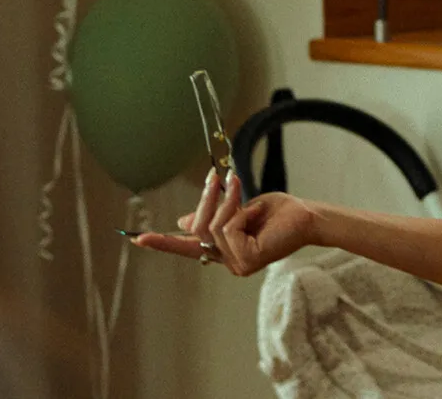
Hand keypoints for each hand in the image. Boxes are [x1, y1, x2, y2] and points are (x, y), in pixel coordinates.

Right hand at [133, 169, 320, 276]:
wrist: (306, 216)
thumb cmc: (279, 212)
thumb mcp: (239, 209)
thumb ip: (213, 217)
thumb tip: (183, 221)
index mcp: (224, 249)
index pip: (187, 246)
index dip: (163, 241)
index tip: (135, 238)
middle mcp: (228, 261)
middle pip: (197, 230)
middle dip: (205, 200)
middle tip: (215, 177)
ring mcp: (237, 264)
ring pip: (212, 226)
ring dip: (226, 200)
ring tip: (238, 184)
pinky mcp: (246, 260)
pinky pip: (227, 228)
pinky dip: (237, 211)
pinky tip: (254, 210)